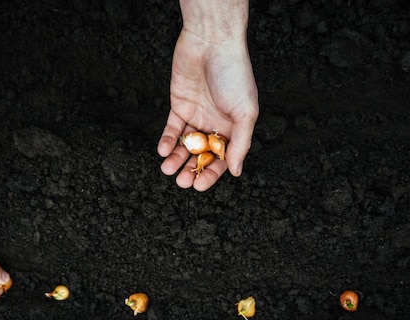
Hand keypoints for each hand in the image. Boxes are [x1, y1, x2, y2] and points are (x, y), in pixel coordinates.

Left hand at [158, 2, 258, 190]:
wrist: (211, 43)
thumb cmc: (234, 74)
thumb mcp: (245, 113)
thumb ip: (241, 144)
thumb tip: (236, 171)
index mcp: (235, 128)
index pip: (223, 159)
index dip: (211, 174)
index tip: (199, 185)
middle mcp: (216, 124)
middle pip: (201, 155)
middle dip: (191, 170)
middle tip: (182, 181)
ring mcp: (197, 116)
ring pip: (185, 146)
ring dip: (176, 160)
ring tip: (168, 170)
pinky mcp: (179, 106)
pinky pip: (172, 130)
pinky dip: (168, 142)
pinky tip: (164, 151)